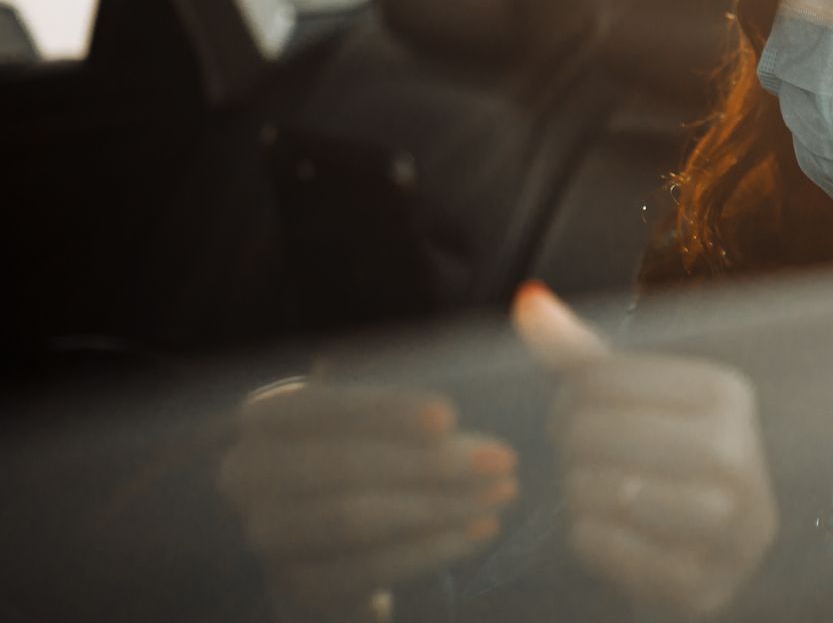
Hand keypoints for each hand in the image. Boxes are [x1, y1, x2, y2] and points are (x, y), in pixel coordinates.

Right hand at [216, 378, 517, 610]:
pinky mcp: (298, 586)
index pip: (317, 406)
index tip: (448, 414)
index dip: (382, 411)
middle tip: (500, 459)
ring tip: (501, 492)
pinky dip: (430, 549)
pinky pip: (367, 569)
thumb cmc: (372, 450)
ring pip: (354, 520)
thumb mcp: (386, 408)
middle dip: (427, 464)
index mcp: (265, 415)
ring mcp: (266, 536)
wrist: (333, 546)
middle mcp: (246, 474)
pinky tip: (481, 529)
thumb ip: (426, 364)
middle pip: (340, 468)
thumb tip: (528, 304)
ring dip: (438, 507)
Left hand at [514, 282, 777, 617]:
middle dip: (571, 451)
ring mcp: (730, 525)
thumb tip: (528, 298)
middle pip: (597, 433)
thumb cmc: (658, 463)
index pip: (601, 379)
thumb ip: (578, 353)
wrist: (706, 555)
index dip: (566, 402)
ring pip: (604, 491)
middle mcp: (739, 453)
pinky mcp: (705, 584)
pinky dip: (588, 541)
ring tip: (593, 494)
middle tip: (580, 462)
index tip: (576, 421)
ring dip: (579, 496)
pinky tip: (602, 532)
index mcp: (727, 392)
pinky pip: (608, 547)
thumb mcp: (628, 402)